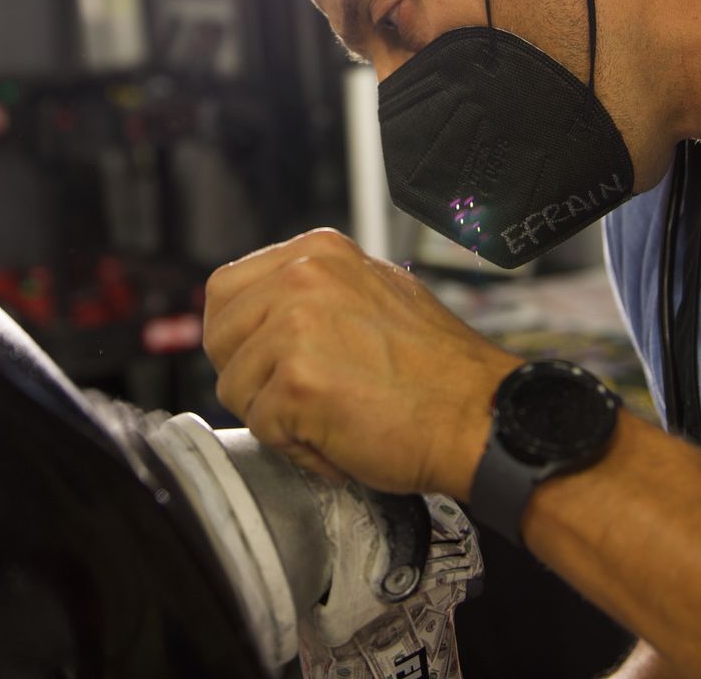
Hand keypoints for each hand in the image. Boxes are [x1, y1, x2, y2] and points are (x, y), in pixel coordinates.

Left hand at [202, 229, 521, 497]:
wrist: (481, 417)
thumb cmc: (439, 372)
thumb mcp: (376, 294)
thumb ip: (317, 294)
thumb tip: (267, 315)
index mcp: (318, 252)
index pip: (227, 289)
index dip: (239, 336)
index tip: (264, 361)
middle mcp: (302, 277)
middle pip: (218, 336)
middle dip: (249, 376)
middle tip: (297, 397)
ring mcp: (295, 327)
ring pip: (234, 386)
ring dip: (275, 416)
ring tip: (331, 417)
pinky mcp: (295, 381)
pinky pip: (262, 428)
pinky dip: (299, 448)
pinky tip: (340, 438)